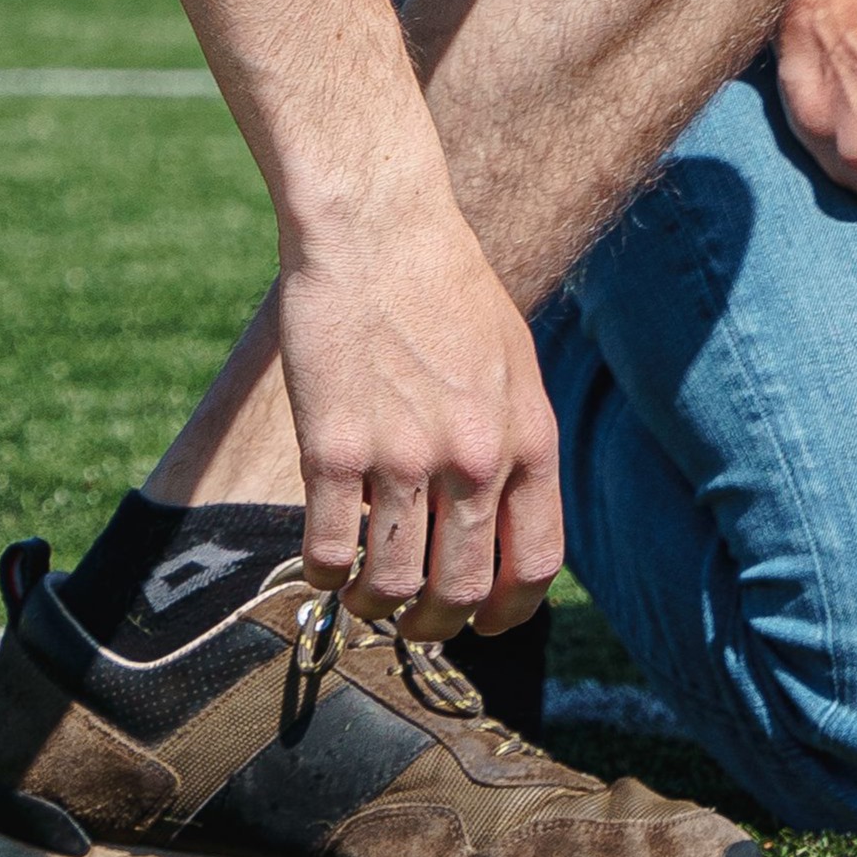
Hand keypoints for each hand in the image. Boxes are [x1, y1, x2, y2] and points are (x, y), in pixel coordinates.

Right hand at [271, 182, 561, 631]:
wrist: (382, 231)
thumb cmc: (448, 291)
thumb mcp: (513, 366)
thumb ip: (514, 441)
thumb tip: (507, 516)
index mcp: (528, 440)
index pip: (534, 564)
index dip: (509, 613)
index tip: (485, 624)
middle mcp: (474, 459)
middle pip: (462, 590)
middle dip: (437, 625)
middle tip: (415, 623)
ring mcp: (403, 458)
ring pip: (392, 585)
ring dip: (376, 607)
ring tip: (364, 598)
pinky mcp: (332, 449)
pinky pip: (327, 549)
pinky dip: (323, 574)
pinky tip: (322, 565)